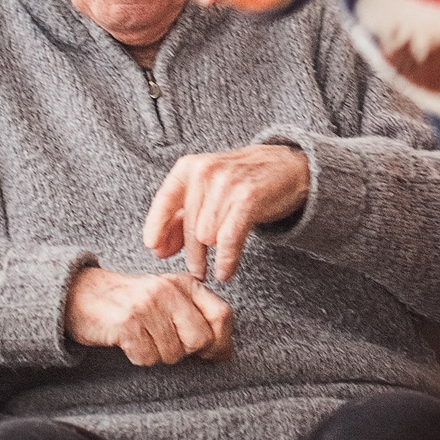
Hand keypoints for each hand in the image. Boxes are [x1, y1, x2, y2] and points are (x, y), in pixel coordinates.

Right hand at [64, 266, 235, 365]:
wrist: (82, 294)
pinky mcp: (126, 323)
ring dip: (159, 355)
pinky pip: (148, 358)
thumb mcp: (169, 301)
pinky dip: (139, 357)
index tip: (209, 353)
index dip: (221, 342)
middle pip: (201, 339)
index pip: (222, 316)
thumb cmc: (131, 302)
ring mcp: (147, 305)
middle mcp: (168, 290)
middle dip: (187, 351)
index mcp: (184, 283)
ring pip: (174, 353)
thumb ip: (199, 320)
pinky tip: (129, 342)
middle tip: (166, 343)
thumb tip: (227, 354)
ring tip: (144, 338)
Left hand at [143, 143, 311, 282]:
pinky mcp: (248, 199)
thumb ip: (181, 217)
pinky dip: (226, 260)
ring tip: (217, 262)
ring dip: (212, 254)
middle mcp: (205, 172)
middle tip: (197, 269)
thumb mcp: (207, 190)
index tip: (153, 247)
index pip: (164, 200)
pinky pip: (228, 240)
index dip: (156, 227)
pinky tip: (225, 272)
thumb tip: (159, 248)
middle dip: (192, 252)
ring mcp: (227, 184)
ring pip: (207, 235)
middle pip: (189, 226)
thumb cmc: (242, 180)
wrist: (286, 166)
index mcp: (189, 167)